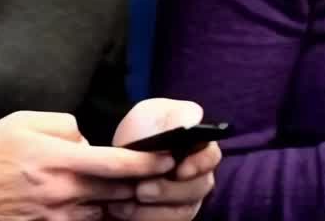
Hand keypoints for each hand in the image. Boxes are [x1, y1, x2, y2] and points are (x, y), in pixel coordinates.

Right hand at [0, 111, 174, 220]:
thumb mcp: (26, 121)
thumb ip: (65, 126)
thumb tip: (88, 141)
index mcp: (60, 160)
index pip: (116, 163)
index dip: (147, 163)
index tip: (168, 158)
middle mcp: (63, 192)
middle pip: (118, 191)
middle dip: (143, 183)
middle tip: (163, 174)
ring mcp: (57, 217)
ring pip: (104, 211)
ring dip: (120, 201)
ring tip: (131, 188)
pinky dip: (95, 213)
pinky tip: (96, 202)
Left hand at [108, 98, 220, 220]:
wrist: (113, 157)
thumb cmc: (140, 130)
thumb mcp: (152, 114)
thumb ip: (175, 115)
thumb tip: (193, 121)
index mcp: (199, 147)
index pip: (212, 156)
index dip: (200, 164)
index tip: (180, 169)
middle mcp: (198, 175)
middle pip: (200, 188)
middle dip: (169, 191)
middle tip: (141, 190)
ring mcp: (186, 199)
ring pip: (183, 212)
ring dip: (153, 211)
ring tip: (125, 202)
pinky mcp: (170, 216)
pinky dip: (143, 219)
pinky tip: (121, 209)